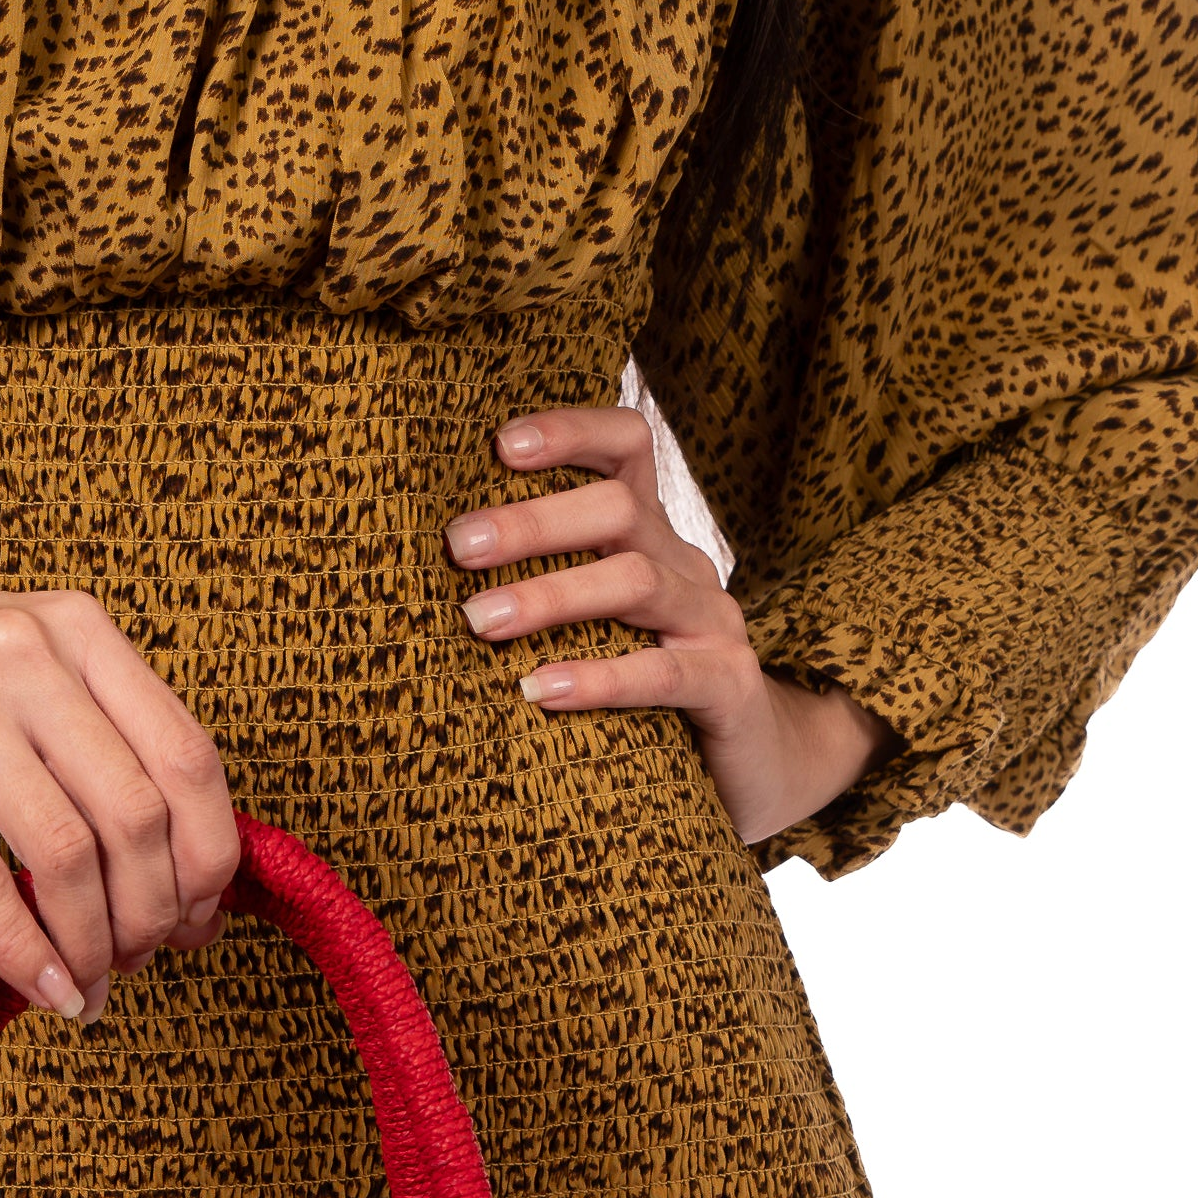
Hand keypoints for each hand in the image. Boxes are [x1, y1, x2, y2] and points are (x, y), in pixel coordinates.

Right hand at [0, 528, 238, 1020]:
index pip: (189, 758)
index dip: (209, 858)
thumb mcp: (31, 674)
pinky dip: (25, 952)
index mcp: (82, 632)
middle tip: (140, 960)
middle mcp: (28, 656)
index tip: (201, 919)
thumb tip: (190, 879)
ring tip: (91, 983)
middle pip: (136, 816)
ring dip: (93, 943)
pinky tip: (46, 989)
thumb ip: (106, 746)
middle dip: (153, 914)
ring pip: (67, 854)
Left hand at [444, 406, 896, 842]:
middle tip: (459, 548)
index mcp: (654, 538)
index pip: (626, 447)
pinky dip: (598, 678)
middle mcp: (686, 566)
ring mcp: (714, 624)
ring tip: (479, 621)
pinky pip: (661, 674)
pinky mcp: (728, 686)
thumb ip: (551, 588)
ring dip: (550, 595)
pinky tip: (540, 690)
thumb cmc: (650, 694)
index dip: (570, 432)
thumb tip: (440, 573)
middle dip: (532, 523)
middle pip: (618, 508)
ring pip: (634, 581)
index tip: (500, 446)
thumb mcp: (602, 627)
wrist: (757, 766)